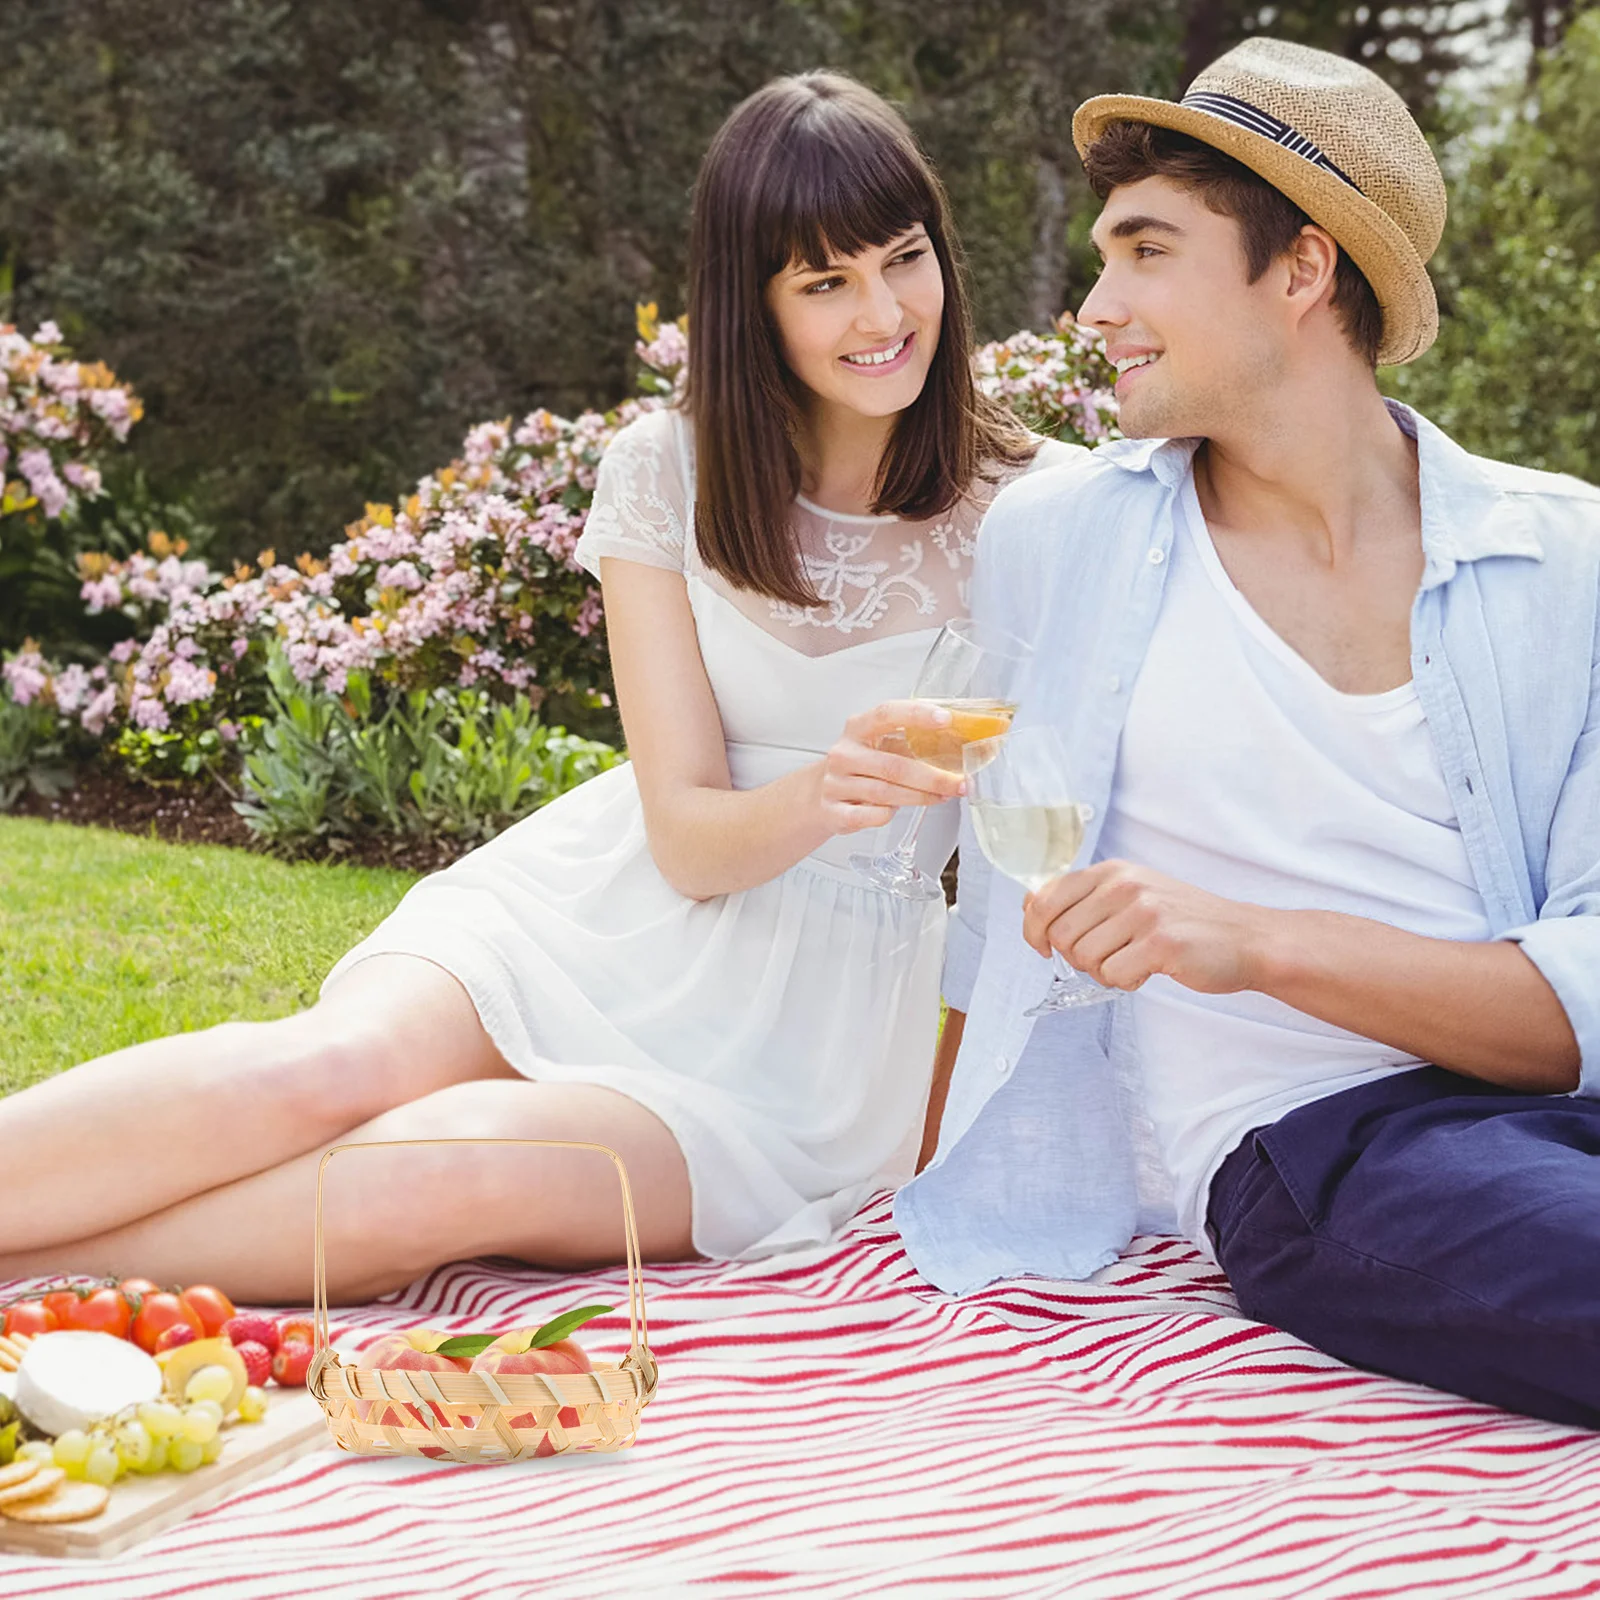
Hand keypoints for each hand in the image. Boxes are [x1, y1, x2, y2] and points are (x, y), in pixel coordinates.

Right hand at [815, 700, 965, 836]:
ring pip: (885, 793)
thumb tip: (966, 740)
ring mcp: (836, 783)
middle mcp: (844, 754)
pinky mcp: (834, 812)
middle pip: (893, 765)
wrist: (821, 793)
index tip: (946, 719)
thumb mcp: (880, 745)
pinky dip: (889, 815)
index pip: (887, 714)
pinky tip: (900, 811)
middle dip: (933, 777)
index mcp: (858, 728)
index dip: (917, 715)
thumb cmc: (862, 766)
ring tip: (943, 796)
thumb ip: (913, 741)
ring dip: (921, 797)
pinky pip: (870, 816)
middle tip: (960, 783)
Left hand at [1021, 860, 1274, 994]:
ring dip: (1104, 971)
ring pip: (1085, 959)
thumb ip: (1083, 898)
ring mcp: (1144, 912)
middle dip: (1075, 958)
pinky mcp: (1161, 942)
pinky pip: (1114, 975)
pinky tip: (1149, 970)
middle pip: (1060, 936)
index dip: (1033, 931)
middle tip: (1107, 958)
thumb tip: (1029, 906)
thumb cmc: (1181, 920)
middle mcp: (1124, 885)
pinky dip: (1126, 983)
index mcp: (1110, 871)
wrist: (1244, 937)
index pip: (1043, 900)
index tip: (1044, 947)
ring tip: (1133, 961)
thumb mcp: (1130, 893)